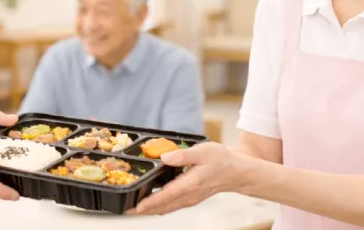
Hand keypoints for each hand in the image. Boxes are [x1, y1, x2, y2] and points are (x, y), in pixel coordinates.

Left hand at [129, 142, 245, 215]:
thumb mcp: (204, 151)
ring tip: (134, 209)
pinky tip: (152, 205)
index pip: (165, 196)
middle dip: (143, 210)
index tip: (135, 208)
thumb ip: (183, 156)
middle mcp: (189, 195)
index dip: (149, 203)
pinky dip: (159, 207)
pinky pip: (172, 207)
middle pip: (162, 207)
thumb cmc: (222, 160)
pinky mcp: (191, 199)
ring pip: (166, 209)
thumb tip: (164, 157)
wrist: (237, 172)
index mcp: (190, 184)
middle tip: (126, 210)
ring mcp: (190, 199)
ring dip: (150, 210)